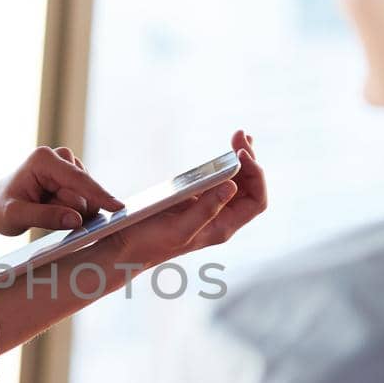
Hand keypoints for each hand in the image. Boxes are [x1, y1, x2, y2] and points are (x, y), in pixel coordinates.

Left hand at [0, 145, 124, 236]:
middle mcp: (60, 157)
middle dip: (70, 211)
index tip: (118, 208)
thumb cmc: (1, 208)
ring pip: (87, 199)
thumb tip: (77, 219)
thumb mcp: (15, 216)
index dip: (98, 195)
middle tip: (43, 213)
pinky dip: (74, 211)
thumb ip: (45, 217)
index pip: (77, 180)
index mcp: (44, 159)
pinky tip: (55, 210)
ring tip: (45, 211)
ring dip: (71, 212)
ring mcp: (69, 166)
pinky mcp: (75, 177)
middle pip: (84, 193)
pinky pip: (86, 201)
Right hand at [116, 130, 266, 268]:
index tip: (241, 155)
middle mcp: (221, 218)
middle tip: (239, 136)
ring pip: (237, 181)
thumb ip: (207, 209)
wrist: (127, 246)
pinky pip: (219, 179)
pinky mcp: (196, 199)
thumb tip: (232, 185)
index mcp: (223, 227)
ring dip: (240, 158)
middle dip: (249, 160)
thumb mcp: (179, 228)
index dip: (256, 176)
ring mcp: (210, 208)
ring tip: (239, 136)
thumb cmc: (151, 241)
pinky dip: (225, 163)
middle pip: (250, 187)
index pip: (256, 201)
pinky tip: (228, 150)